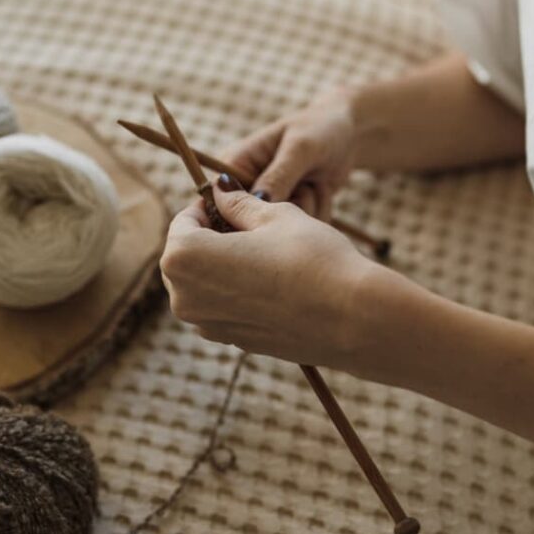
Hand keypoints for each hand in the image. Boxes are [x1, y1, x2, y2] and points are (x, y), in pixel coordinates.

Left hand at [161, 174, 391, 373]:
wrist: (352, 318)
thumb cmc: (313, 259)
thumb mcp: (275, 216)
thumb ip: (239, 204)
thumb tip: (220, 191)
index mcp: (185, 258)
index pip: (182, 223)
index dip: (206, 208)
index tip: (229, 201)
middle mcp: (184, 298)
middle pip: (185, 257)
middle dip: (209, 238)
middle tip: (247, 225)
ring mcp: (207, 325)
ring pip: (203, 285)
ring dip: (222, 266)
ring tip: (263, 252)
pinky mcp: (232, 342)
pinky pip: (223, 308)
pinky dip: (236, 292)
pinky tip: (271, 282)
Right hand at [222, 85, 362, 220]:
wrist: (348, 135)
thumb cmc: (320, 129)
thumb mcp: (300, 148)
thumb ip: (278, 176)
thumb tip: (257, 205)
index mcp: (234, 165)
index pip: (216, 201)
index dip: (234, 216)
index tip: (268, 215)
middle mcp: (244, 190)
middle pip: (245, 225)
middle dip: (282, 211)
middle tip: (306, 186)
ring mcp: (266, 207)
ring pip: (276, 233)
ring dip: (305, 210)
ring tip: (315, 182)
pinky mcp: (287, 219)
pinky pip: (297, 235)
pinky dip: (317, 214)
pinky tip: (322, 191)